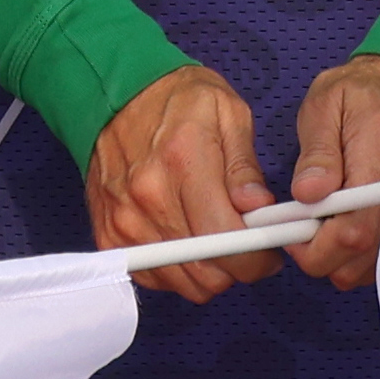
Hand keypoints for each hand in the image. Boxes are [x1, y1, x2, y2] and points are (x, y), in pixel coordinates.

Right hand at [88, 62, 283, 297]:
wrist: (116, 96)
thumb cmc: (179, 101)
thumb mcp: (228, 113)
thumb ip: (244, 167)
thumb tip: (259, 210)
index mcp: (183, 161)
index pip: (224, 237)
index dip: (256, 257)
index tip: (269, 253)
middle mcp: (148, 198)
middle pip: (204, 271)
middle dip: (236, 267)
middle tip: (245, 244)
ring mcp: (125, 221)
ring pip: (182, 282)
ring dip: (207, 272)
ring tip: (215, 238)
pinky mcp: (110, 236)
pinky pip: (154, 278)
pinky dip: (177, 271)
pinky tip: (187, 241)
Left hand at [285, 50, 379, 286]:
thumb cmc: (361, 91)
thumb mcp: (324, 105)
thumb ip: (317, 153)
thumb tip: (307, 195)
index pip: (352, 230)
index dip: (315, 248)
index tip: (291, 233)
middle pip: (364, 255)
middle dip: (324, 256)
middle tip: (303, 229)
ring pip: (375, 263)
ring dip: (342, 258)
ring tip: (325, 223)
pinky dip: (362, 254)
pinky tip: (348, 224)